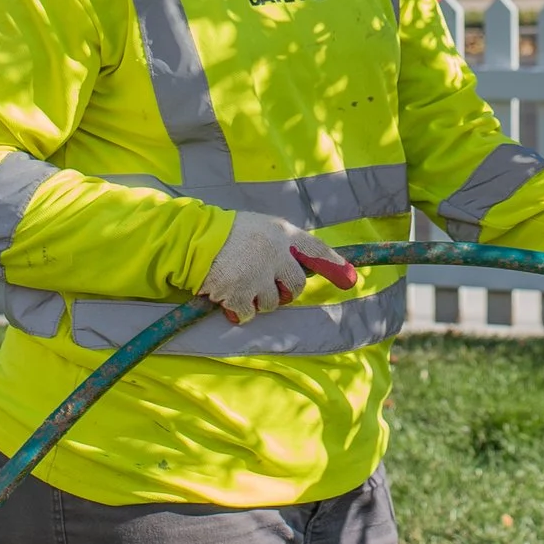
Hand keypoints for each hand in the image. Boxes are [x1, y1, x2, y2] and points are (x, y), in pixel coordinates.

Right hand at [200, 212, 360, 323]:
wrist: (192, 240)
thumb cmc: (230, 234)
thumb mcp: (263, 229)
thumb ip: (285, 245)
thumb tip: (310, 268)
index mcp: (282, 233)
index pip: (315, 250)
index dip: (334, 265)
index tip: (350, 279)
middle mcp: (274, 254)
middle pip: (296, 286)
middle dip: (284, 290)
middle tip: (266, 284)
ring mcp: (256, 276)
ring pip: (272, 303)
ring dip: (259, 300)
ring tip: (241, 283)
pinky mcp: (238, 294)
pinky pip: (248, 314)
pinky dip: (239, 310)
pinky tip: (228, 295)